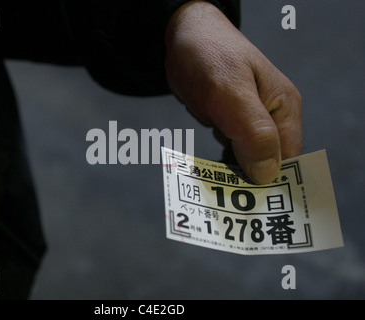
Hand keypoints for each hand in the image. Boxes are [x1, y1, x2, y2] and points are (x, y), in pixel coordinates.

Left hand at [165, 1, 301, 183]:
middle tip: (227, 199)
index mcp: (283, 109)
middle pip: (268, 163)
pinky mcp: (231, 122)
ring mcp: (250, 121)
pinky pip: (231, 150)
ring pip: (248, 159)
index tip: (249, 203)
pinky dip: (221, 161)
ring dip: (233, 174)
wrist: (183, 37)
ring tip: (216, 189)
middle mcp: (272, 117)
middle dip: (250, 181)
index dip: (271, 182)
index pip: (287, 159)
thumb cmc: (209, 56)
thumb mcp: (230, 92)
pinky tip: (210, 170)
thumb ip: (253, 132)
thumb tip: (268, 174)